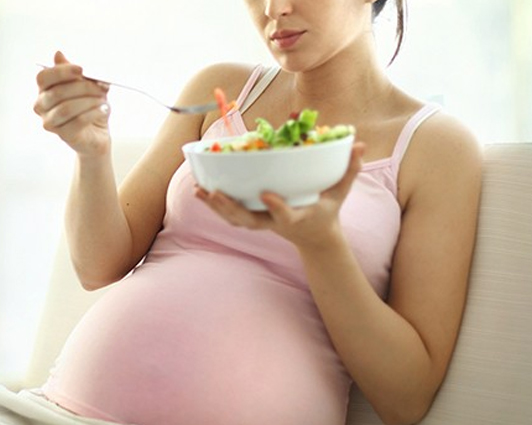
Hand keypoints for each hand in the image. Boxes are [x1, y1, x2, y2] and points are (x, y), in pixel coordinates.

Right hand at [34, 51, 111, 155]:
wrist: (97, 134)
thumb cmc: (89, 107)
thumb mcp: (86, 86)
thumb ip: (74, 72)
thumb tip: (58, 54)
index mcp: (44, 90)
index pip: (43, 78)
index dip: (61, 72)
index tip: (81, 69)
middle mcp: (41, 106)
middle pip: (57, 92)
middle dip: (82, 87)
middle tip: (101, 85)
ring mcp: (50, 123)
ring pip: (66, 108)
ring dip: (89, 101)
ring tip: (104, 100)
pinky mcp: (64, 135)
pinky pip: (77, 122)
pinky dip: (93, 113)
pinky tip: (104, 109)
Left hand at [195, 142, 365, 249]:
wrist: (314, 236)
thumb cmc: (327, 209)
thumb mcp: (341, 192)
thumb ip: (349, 169)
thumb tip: (361, 144)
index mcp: (297, 217)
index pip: (286, 214)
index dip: (276, 207)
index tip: (267, 194)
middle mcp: (275, 223)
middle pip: (249, 220)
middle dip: (230, 209)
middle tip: (215, 193)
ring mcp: (262, 223)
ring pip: (235, 219)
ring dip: (216, 207)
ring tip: (199, 190)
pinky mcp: (253, 220)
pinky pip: (230, 215)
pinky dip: (214, 206)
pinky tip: (200, 191)